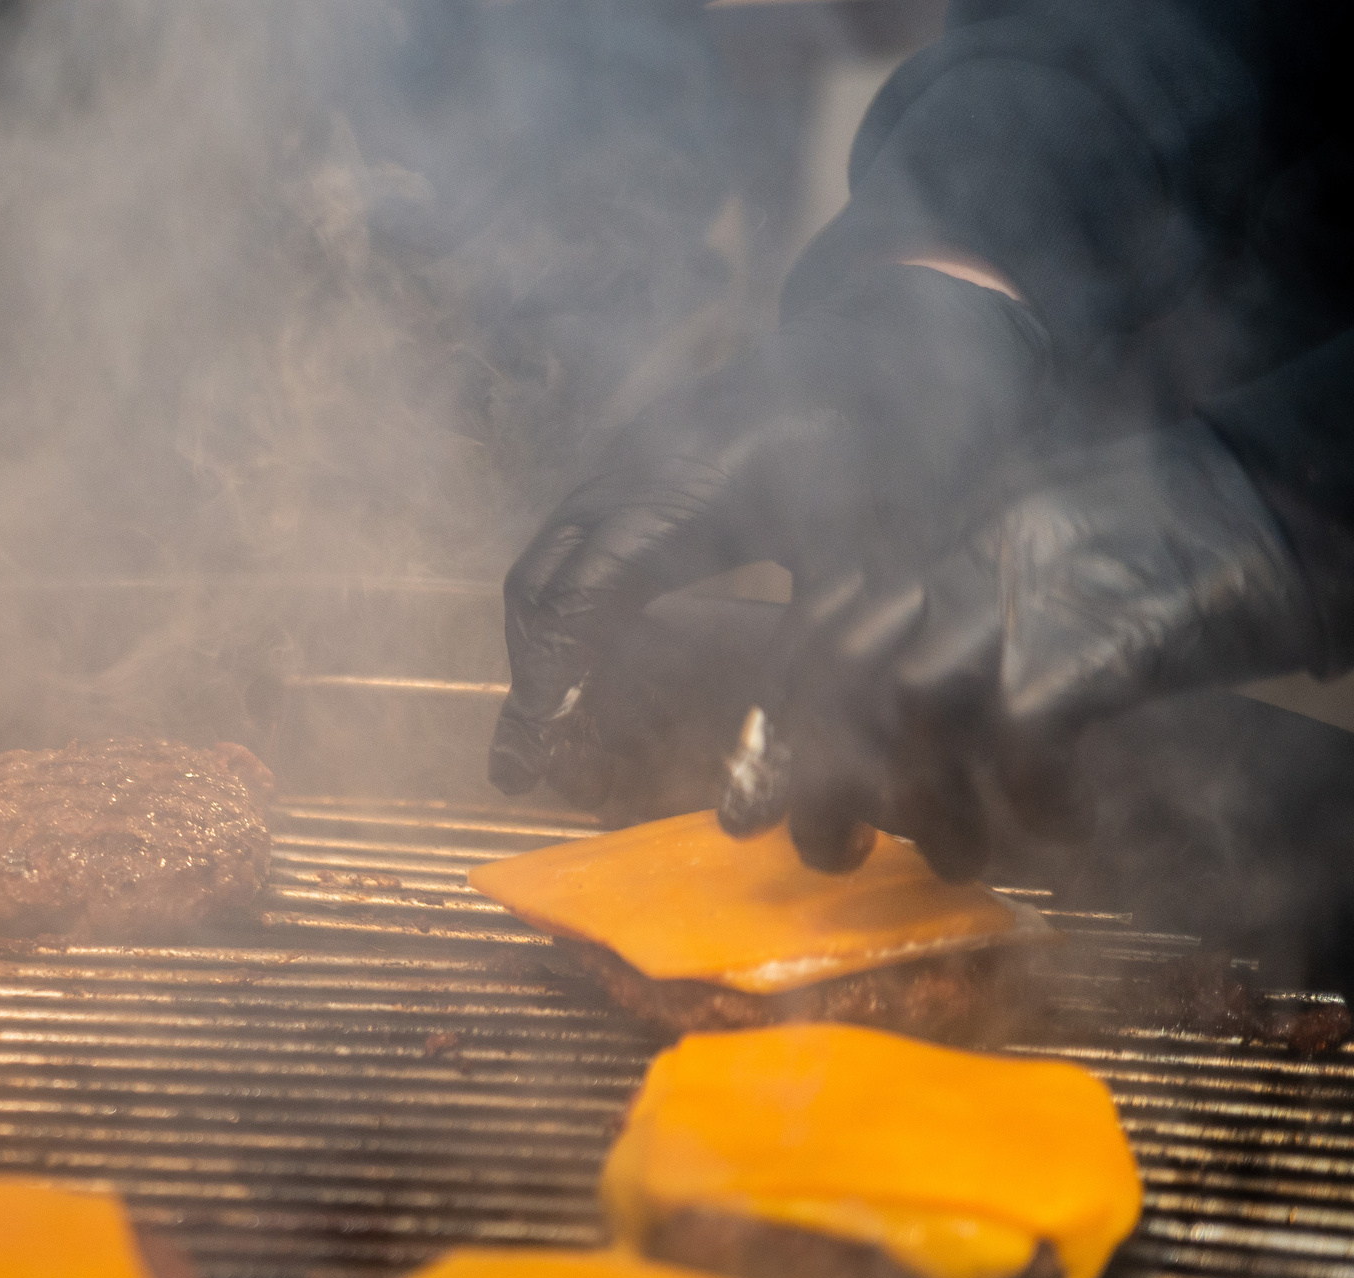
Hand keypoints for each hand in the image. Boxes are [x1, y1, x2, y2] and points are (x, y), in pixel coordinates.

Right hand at [488, 265, 1051, 804]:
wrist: (896, 322)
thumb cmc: (900, 436)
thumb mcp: (869, 561)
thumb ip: (807, 676)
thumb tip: (749, 804)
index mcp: (684, 489)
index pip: (578, 599)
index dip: (549, 684)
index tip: (532, 761)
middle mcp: (636, 467)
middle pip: (542, 580)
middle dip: (532, 674)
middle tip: (529, 762)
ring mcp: (633, 453)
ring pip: (550, 555)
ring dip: (544, 640)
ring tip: (551, 719)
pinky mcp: (643, 452)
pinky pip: (577, 534)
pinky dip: (568, 602)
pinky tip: (594, 653)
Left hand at [726, 419, 1332, 877]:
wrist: (1258, 491)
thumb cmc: (1141, 531)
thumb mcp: (1011, 549)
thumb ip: (940, 608)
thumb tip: (883, 713)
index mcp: (922, 540)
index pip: (812, 635)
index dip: (775, 727)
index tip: (746, 805)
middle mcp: (949, 562)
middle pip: (841, 679)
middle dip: (820, 784)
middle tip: (833, 856)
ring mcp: (1011, 600)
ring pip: (914, 714)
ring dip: (929, 811)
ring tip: (958, 859)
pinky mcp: (1083, 644)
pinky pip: (1022, 738)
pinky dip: (1030, 799)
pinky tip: (1058, 824)